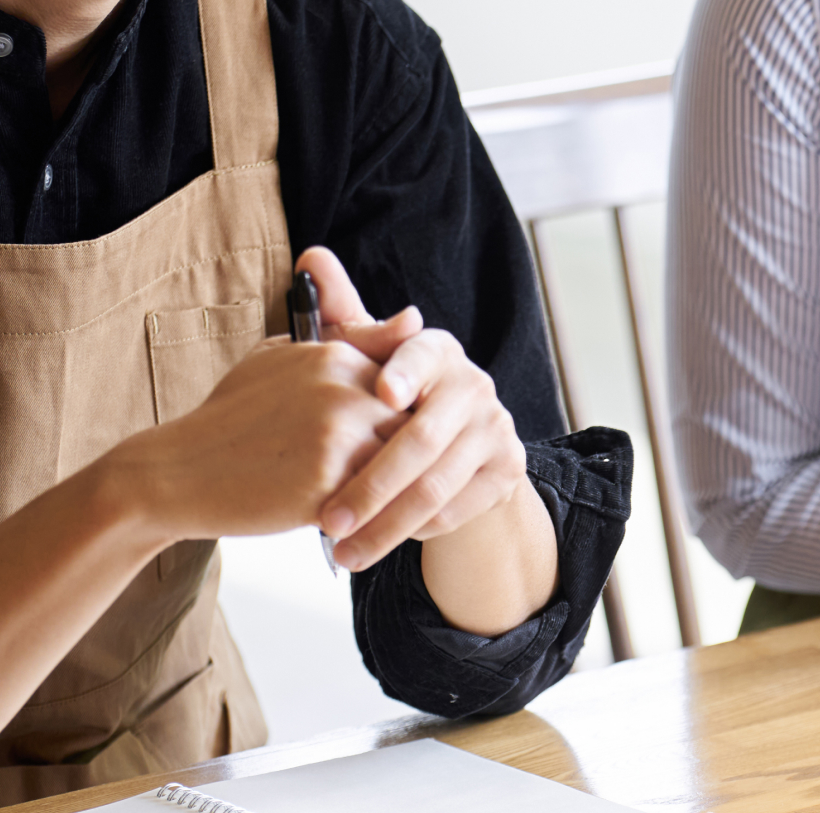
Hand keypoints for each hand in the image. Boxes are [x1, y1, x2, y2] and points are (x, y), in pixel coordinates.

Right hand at [106, 336, 398, 541]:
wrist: (177, 471)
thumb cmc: (234, 417)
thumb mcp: (284, 360)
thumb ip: (352, 341)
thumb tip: (414, 318)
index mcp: (337, 356)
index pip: (408, 387)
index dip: (400, 422)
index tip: (385, 443)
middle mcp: (344, 388)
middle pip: (414, 429)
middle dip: (406, 459)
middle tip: (391, 483)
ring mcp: (338, 435)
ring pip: (402, 468)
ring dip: (396, 490)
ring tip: (372, 505)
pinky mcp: (329, 482)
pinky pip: (380, 503)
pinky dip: (375, 516)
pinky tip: (355, 523)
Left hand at [295, 247, 530, 571]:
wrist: (457, 444)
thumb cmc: (392, 395)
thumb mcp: (365, 357)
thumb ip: (340, 312)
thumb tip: (312, 254)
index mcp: (439, 351)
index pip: (424, 354)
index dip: (405, 370)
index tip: (380, 391)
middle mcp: (475, 386)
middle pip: (423, 441)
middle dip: (372, 487)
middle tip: (329, 521)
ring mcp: (497, 430)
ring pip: (438, 487)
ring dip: (388, 525)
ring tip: (344, 551)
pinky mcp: (507, 471)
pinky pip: (457, 509)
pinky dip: (417, 530)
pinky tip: (381, 543)